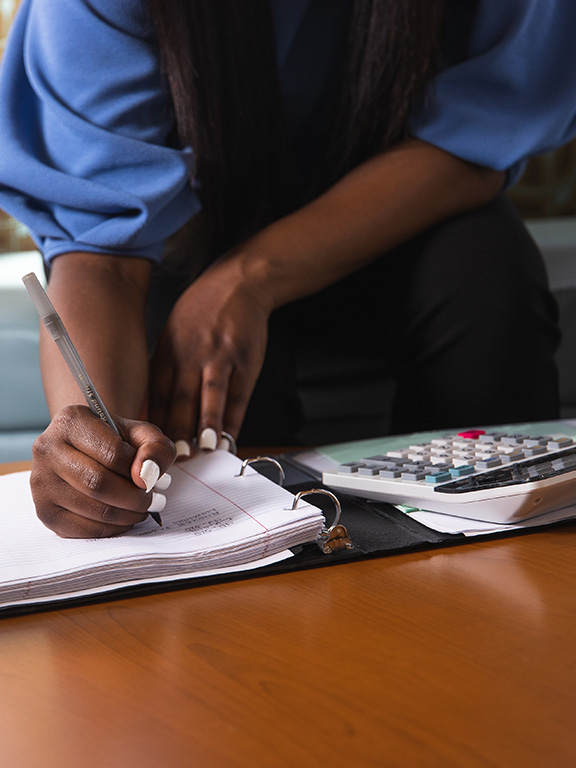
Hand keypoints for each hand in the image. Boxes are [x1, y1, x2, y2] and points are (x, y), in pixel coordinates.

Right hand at [30, 405, 175, 537]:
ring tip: (141, 509)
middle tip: (152, 500)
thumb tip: (146, 477)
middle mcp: (48, 449)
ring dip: (127, 515)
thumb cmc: (116, 442)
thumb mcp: (143, 434)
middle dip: (135, 498)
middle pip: (98, 484)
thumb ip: (156, 448)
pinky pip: (83, 530)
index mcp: (71, 421)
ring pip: (92, 509)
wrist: (87, 451)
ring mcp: (42, 482)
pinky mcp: (44, 510)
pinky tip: (123, 518)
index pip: (112, 453)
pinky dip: (111, 529)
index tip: (152, 479)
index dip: (140, 471)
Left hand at [149, 256, 270, 450]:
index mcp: (168, 350)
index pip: (156, 393)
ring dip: (206, 426)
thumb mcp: (171, 335)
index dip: (152, 423)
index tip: (149, 448)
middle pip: (181, 398)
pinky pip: (238, 395)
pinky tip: (228, 438)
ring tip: (203, 450)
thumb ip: (162, 371)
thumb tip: (150, 412)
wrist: (238, 284)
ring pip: (211, 396)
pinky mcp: (245, 360)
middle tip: (172, 459)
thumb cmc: (201, 313)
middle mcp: (191, 354)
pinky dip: (233, 419)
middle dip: (176, 431)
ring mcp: (220, 356)